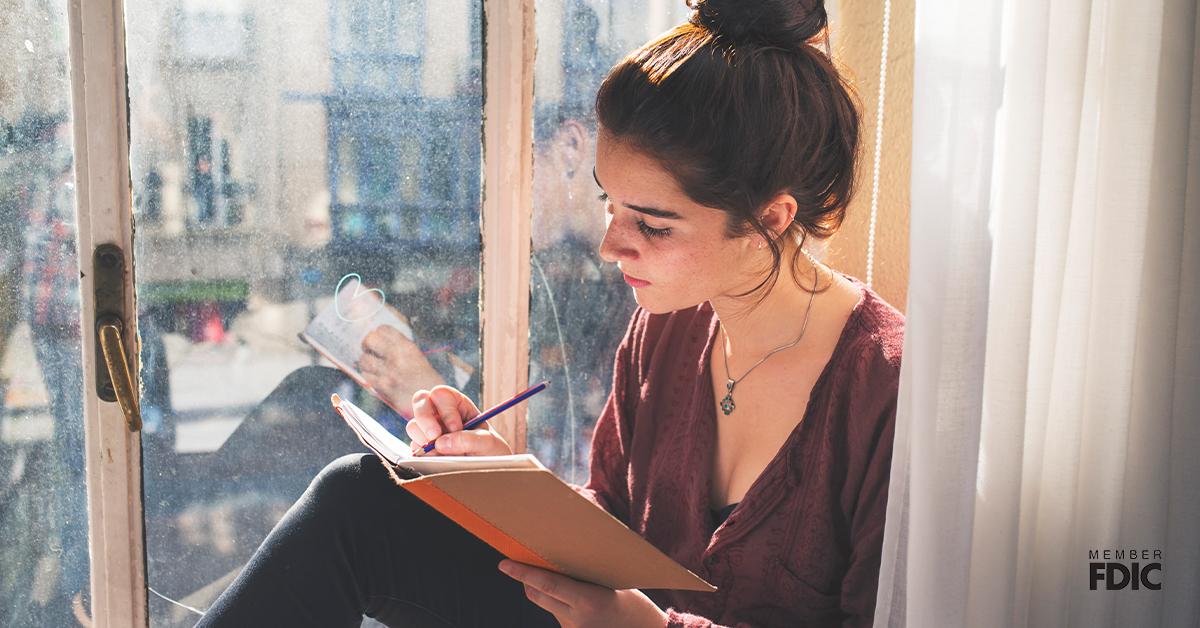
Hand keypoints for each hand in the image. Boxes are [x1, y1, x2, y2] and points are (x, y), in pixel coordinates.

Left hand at [358, 324, 443, 415]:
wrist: (434, 403)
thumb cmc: (428, 381)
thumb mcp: (418, 358)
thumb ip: (400, 349)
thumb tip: (381, 343)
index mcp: (408, 347)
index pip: (383, 329)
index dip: (378, 333)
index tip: (379, 340)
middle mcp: (397, 356)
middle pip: (370, 339)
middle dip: (367, 344)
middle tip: (370, 350)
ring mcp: (389, 372)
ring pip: (364, 359)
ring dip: (366, 362)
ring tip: (373, 366)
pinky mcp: (383, 387)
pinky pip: (367, 376)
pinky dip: (369, 376)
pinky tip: (376, 378)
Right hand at [406, 386, 512, 456]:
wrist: (487, 473)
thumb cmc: (490, 452)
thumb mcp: (488, 443)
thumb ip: (469, 440)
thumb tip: (441, 443)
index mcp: (458, 405)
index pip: (442, 394)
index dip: (446, 410)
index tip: (456, 428)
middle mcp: (441, 414)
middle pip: (420, 400)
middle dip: (425, 419)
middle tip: (434, 437)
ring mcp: (429, 430)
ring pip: (413, 425)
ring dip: (424, 439)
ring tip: (444, 453)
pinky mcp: (423, 448)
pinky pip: (413, 447)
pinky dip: (423, 454)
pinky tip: (439, 460)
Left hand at [497, 560, 667, 627]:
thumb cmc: (634, 604)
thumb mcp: (611, 584)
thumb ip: (583, 577)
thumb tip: (558, 559)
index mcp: (588, 601)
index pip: (547, 585)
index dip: (522, 573)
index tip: (504, 564)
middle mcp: (577, 619)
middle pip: (536, 595)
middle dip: (526, 579)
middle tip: (519, 563)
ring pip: (546, 605)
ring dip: (544, 591)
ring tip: (561, 578)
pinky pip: (557, 615)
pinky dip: (559, 604)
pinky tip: (577, 599)